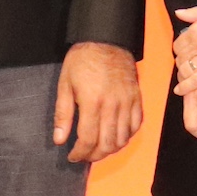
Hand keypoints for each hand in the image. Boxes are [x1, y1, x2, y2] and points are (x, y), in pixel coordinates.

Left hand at [51, 42, 142, 164]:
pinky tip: (116, 136)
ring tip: (98, 149)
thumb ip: (63, 114)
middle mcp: (112, 105)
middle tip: (84, 156)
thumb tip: (59, 139)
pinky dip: (127, 136)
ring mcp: (127, 102)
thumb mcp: (65, 84)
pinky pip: (136, 125)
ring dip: (110, 149)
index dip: (80, 153)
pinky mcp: (137, 98)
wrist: (106, 39)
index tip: (73, 156)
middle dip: (94, 156)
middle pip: (107, 143)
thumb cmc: (82, 60)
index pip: (88, 139)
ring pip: (123, 138)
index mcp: (92, 102)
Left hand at [168, 2, 196, 92]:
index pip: (177, 46)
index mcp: (196, 30)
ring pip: (184, 71)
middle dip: (181, 64)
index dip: (180, 52)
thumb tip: (180, 13)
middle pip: (180, 59)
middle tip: (186, 68)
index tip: (184, 55)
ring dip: (183, 76)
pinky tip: (181, 90)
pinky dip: (185, 87)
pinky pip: (195, 81)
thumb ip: (194, 13)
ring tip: (186, 79)